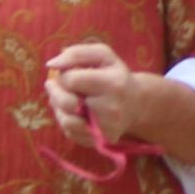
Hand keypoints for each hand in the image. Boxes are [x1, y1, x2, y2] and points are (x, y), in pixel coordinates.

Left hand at [42, 42, 194, 162]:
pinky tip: (75, 115)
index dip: (65, 76)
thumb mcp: (104, 54)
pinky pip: (71, 134)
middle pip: (65, 100)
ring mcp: (107, 127)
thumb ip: (78, 53)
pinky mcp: (102, 141)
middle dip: (58, 94)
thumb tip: (51, 64)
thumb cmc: (118, 76)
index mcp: (115, 81)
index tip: (70, 74)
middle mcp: (113, 106)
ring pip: (64, 120)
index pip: (73, 79)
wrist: (143, 106)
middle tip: (63, 89)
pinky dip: (66, 123)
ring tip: (71, 102)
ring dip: (59, 109)